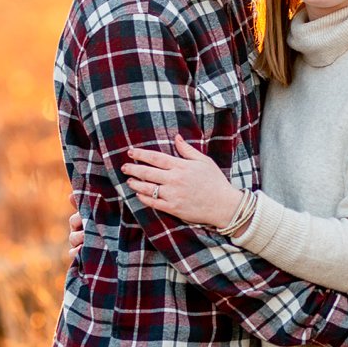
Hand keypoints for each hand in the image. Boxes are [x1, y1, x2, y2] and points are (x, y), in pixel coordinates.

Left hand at [117, 137, 240, 228]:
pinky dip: (144, 199)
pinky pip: (154, 203)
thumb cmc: (215, 181)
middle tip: (124, 167)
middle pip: (148, 172)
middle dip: (133, 169)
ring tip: (129, 181)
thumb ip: (187, 150)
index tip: (130, 152)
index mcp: (181, 166)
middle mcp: (174, 180)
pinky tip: (138, 195)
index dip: (141, 154)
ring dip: (136, 184)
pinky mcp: (174, 209)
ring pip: (148, 189)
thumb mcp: (203, 161)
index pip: (155, 158)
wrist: (223, 205)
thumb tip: (176, 138)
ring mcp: (173, 195)